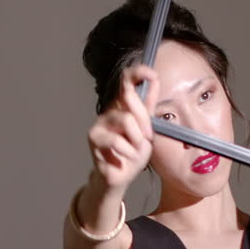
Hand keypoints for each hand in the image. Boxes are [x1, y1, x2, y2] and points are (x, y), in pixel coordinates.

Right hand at [87, 64, 159, 190]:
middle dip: (144, 119)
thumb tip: (155, 79)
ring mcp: (100, 122)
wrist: (121, 176)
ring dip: (137, 138)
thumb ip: (149, 106)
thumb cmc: (133, 152)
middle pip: (129, 97)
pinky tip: (128, 157)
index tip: (152, 74)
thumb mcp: (147, 128)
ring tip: (136, 149)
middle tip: (148, 137)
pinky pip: (117, 140)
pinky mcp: (94, 137)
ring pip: (126, 119)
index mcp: (124, 105)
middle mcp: (111, 109)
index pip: (126, 79)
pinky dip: (128, 151)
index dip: (138, 72)